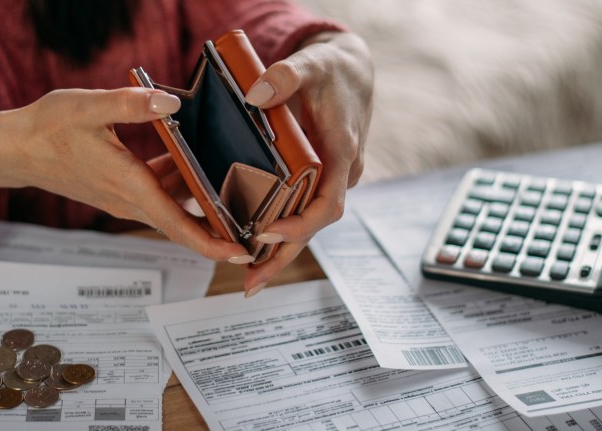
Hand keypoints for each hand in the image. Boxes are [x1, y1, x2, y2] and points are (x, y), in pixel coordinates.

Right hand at [0, 87, 251, 262]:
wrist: (16, 148)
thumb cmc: (47, 128)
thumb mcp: (88, 107)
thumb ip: (132, 105)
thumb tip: (173, 103)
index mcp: (129, 186)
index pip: (178, 225)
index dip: (211, 242)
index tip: (240, 252)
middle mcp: (131, 200)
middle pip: (184, 227)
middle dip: (220, 235)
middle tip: (257, 234)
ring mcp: (126, 199)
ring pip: (174, 211)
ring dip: (204, 210)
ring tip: (242, 200)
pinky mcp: (121, 190)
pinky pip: (160, 196)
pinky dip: (182, 189)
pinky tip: (197, 167)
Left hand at [243, 32, 373, 294]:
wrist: (352, 70)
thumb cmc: (332, 70)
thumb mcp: (312, 64)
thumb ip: (287, 76)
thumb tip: (255, 95)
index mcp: (341, 152)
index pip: (327, 202)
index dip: (300, 224)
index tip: (266, 234)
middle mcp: (340, 174)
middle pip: (314, 226)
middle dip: (283, 256)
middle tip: (251, 286)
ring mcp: (331, 178)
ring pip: (307, 223)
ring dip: (280, 251)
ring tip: (249, 280)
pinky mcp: (319, 177)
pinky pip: (301, 209)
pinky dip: (281, 230)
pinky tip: (255, 245)